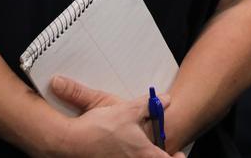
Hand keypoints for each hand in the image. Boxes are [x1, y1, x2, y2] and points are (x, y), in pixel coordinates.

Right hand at [46, 76, 183, 157]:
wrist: (72, 141)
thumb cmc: (101, 128)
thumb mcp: (128, 110)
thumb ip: (149, 105)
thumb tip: (166, 98)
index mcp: (143, 154)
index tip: (178, 153)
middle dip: (158, 156)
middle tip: (161, 151)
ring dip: (141, 156)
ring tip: (137, 148)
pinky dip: (127, 157)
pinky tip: (121, 150)